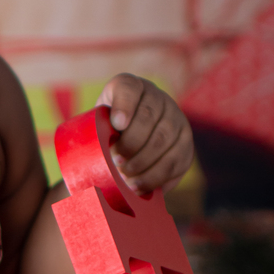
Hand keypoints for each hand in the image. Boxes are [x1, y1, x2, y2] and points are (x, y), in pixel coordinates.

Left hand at [98, 75, 193, 195]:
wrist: (128, 150)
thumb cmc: (105, 140)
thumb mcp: (95, 129)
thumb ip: (91, 135)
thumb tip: (88, 162)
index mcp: (130, 87)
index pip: (127, 88)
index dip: (124, 105)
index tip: (117, 125)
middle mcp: (156, 97)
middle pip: (149, 116)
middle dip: (132, 143)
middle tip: (116, 162)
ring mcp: (175, 118)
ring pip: (164, 139)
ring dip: (143, 162)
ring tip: (126, 178)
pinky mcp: (185, 142)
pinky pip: (175, 159)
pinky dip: (156, 176)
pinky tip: (140, 185)